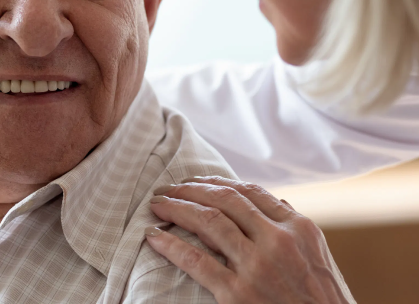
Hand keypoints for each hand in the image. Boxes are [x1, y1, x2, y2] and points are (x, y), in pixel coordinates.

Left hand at [145, 176, 352, 303]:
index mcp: (300, 229)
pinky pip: (196, 261)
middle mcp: (278, 241)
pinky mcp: (238, 295)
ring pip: (208, 221)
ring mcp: (258, 267)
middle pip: (225, 199)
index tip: (195, 181)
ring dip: (177, 208)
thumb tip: (276, 203)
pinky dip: (170, 245)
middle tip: (167, 188)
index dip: (217, 182)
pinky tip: (154, 237)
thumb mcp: (319, 260)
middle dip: (191, 189)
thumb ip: (294, 231)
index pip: (251, 192)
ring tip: (157, 204)